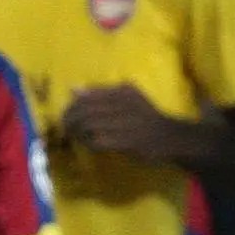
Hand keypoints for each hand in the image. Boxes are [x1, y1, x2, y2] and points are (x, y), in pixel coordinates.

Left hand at [61, 84, 176, 159]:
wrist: (169, 136)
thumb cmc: (145, 115)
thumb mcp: (127, 96)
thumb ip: (101, 92)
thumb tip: (74, 89)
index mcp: (122, 92)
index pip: (88, 97)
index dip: (72, 107)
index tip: (66, 115)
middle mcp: (124, 105)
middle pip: (86, 111)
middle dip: (71, 120)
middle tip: (66, 127)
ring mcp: (126, 124)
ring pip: (90, 126)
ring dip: (78, 133)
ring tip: (75, 136)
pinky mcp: (127, 142)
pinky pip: (99, 142)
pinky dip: (89, 143)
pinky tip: (89, 144)